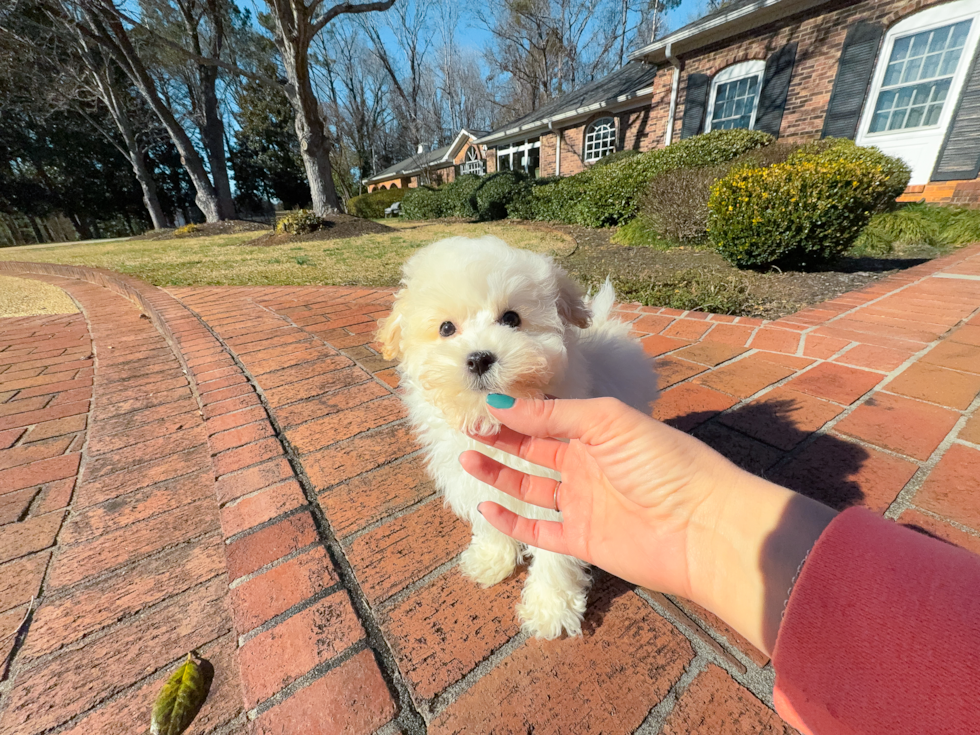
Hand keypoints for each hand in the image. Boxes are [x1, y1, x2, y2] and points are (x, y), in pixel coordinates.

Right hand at [460, 396, 835, 653]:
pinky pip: (539, 530)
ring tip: (468, 459)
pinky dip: (512, 520)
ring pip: (530, 488)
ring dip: (499, 475)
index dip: (515, 413)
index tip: (481, 406)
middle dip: (501, 440)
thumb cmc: (664, 463)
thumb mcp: (608, 422)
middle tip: (467, 430)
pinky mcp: (582, 540)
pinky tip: (488, 507)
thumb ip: (554, 413)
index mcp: (598, 433)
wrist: (702, 527)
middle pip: (534, 451)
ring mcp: (584, 504)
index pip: (548, 419)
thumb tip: (501, 403)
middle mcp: (588, 466)